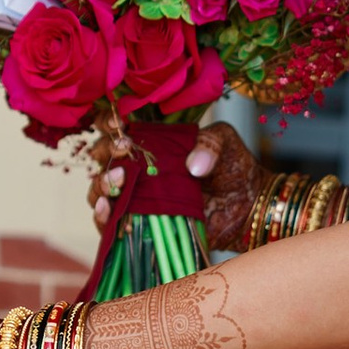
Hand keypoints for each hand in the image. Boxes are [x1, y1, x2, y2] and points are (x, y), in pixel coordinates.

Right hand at [90, 117, 259, 253]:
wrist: (247, 205)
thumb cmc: (233, 167)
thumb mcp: (224, 142)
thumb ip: (209, 143)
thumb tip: (193, 166)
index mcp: (151, 142)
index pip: (117, 128)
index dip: (109, 124)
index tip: (118, 126)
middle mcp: (138, 168)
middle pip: (102, 158)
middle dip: (106, 152)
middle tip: (123, 151)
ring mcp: (136, 198)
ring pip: (100, 190)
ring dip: (101, 184)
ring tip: (119, 181)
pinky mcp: (140, 225)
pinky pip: (109, 223)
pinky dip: (102, 216)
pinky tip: (109, 207)